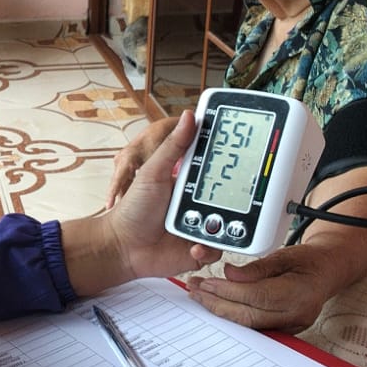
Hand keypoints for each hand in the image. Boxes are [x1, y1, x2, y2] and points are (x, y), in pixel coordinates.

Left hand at [61, 111, 218, 296]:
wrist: (123, 248)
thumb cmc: (133, 209)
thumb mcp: (154, 172)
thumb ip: (173, 146)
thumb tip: (189, 116)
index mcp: (189, 183)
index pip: (216, 170)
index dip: (231, 165)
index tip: (243, 157)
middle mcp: (198, 204)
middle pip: (228, 198)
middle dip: (232, 200)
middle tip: (231, 199)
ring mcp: (200, 228)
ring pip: (227, 225)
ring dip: (220, 227)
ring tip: (207, 226)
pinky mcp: (198, 250)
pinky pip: (216, 250)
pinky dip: (207, 250)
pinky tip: (194, 247)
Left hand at [184, 244, 336, 332]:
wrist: (328, 271)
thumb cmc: (309, 260)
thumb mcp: (285, 254)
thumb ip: (257, 267)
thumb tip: (229, 274)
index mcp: (300, 294)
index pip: (256, 296)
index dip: (228, 290)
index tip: (206, 282)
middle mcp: (296, 315)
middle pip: (248, 315)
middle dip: (217, 303)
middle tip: (195, 290)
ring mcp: (291, 326)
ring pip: (248, 324)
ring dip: (221, 311)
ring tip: (200, 297)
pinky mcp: (284, 330)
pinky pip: (253, 326)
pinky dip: (233, 316)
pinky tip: (216, 306)